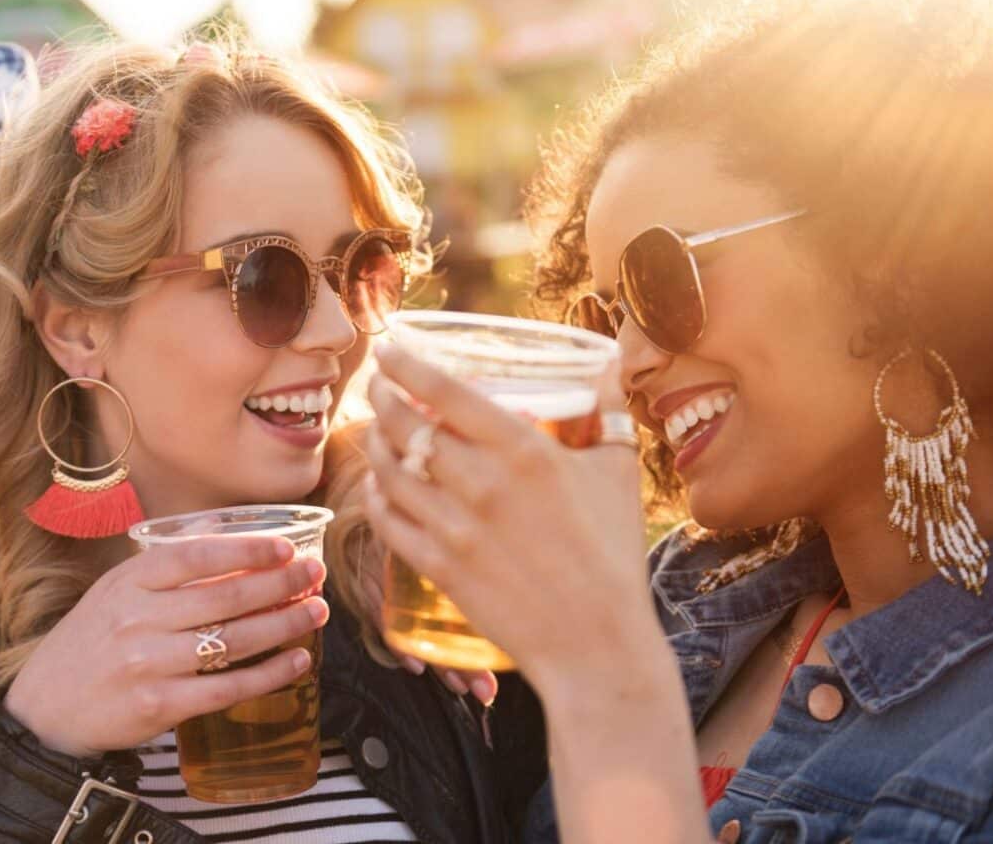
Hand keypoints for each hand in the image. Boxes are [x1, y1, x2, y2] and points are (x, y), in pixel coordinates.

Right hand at [3, 535, 330, 756]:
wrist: (46, 710)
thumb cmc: (89, 644)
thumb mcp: (114, 592)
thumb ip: (166, 565)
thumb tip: (222, 532)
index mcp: (128, 582)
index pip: (196, 556)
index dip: (247, 549)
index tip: (286, 546)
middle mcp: (137, 618)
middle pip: (225, 596)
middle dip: (280, 583)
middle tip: (315, 574)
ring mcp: (148, 663)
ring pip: (233, 640)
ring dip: (284, 624)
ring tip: (316, 611)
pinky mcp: (159, 705)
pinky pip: (227, 688)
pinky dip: (269, 674)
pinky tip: (297, 661)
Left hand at [363, 343, 652, 692]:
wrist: (598, 643)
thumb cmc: (614, 553)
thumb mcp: (618, 470)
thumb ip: (609, 411)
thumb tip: (609, 362)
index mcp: (524, 451)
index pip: (445, 390)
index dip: (406, 364)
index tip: (390, 349)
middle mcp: (482, 484)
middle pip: (405, 424)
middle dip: (380, 398)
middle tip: (378, 387)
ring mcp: (456, 528)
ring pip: (388, 470)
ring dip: (373, 443)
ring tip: (376, 431)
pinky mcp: (440, 568)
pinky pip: (388, 521)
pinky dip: (375, 496)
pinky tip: (377, 486)